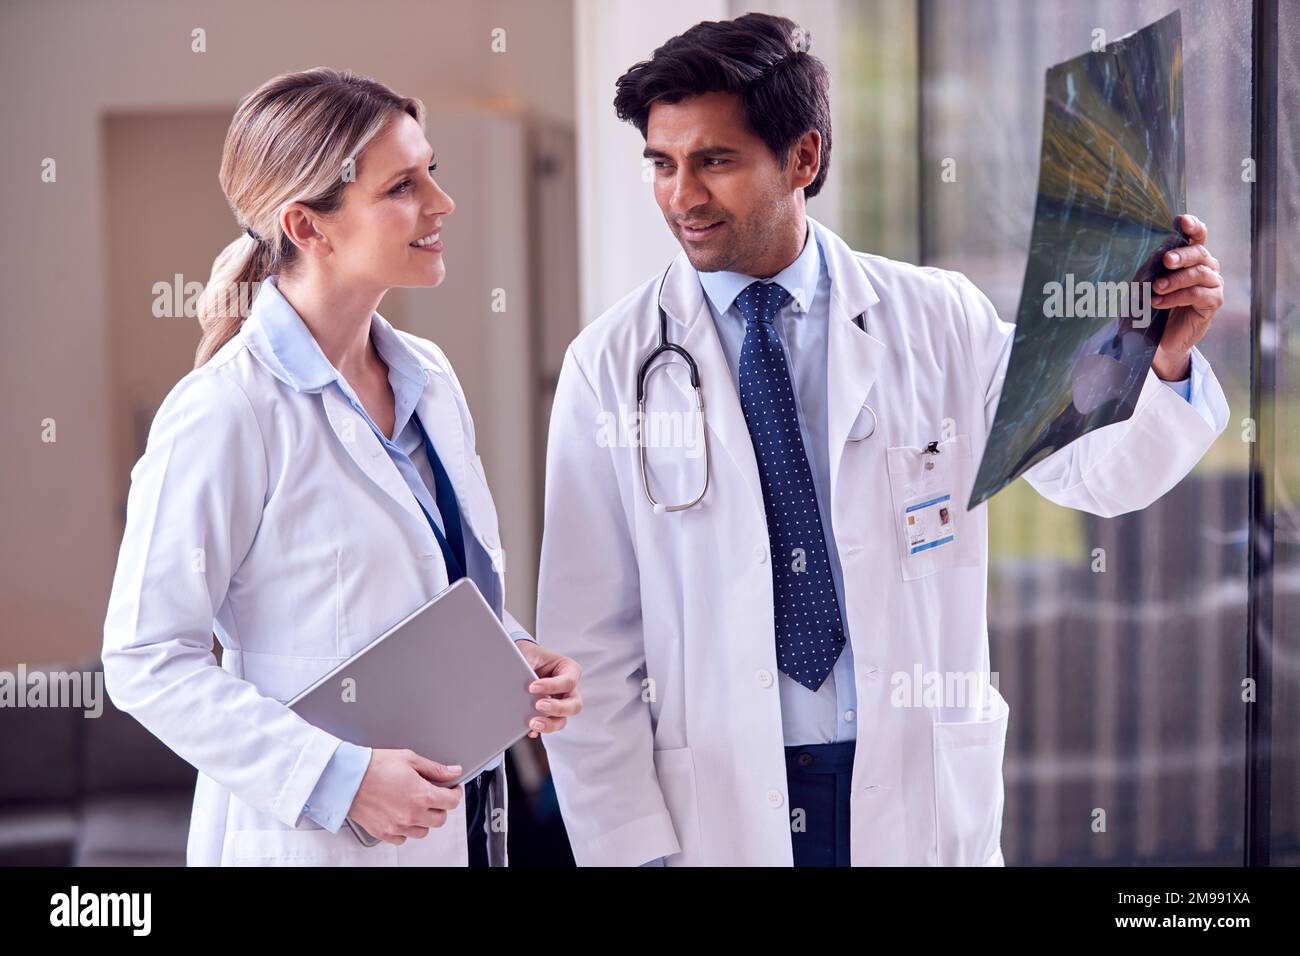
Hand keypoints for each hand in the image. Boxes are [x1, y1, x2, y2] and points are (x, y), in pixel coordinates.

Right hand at [346, 748, 462, 845]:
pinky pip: (403, 838)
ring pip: (423, 831)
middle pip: (440, 819)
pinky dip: (406, 829)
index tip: (451, 789)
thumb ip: (435, 768)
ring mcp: (398, 826)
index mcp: (422, 795)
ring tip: (415, 805)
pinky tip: (401, 815)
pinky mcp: (384, 833)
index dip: (455, 793)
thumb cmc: (374, 766)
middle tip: (434, 795)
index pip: (452, 802)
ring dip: (424, 819)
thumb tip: (453, 772)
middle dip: (440, 807)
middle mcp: (412, 814)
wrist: (346, 777)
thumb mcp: (409, 759)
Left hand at [514, 640, 581, 737]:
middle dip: (557, 708)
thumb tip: (521, 686)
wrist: (522, 661)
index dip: (552, 686)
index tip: (532, 687)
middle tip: (538, 705)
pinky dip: (539, 730)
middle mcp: (569, 690)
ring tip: (533, 723)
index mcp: (569, 670)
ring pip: (563, 720)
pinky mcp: (549, 716)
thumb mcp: (531, 655)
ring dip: (549, 724)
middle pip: (574, 705)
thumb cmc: (531, 656)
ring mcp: (561, 704)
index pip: (568, 682)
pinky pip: (547, 726)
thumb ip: (529, 668)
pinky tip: (529, 730)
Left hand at [1151, 213, 1223, 380]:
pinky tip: (1158, 301)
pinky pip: (1198, 294)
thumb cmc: (1154, 305)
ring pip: (1199, 274)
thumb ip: (1152, 268)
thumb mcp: (1148, 283)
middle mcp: (1207, 266)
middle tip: (1166, 260)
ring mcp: (1213, 284)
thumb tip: (1149, 254)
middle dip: (1182, 255)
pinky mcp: (1213, 302)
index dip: (1193, 226)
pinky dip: (1176, 297)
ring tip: (1157, 287)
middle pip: (1200, 253)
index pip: (1198, 236)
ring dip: (1176, 279)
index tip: (1181, 221)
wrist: (1161, 338)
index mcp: (1193, 256)